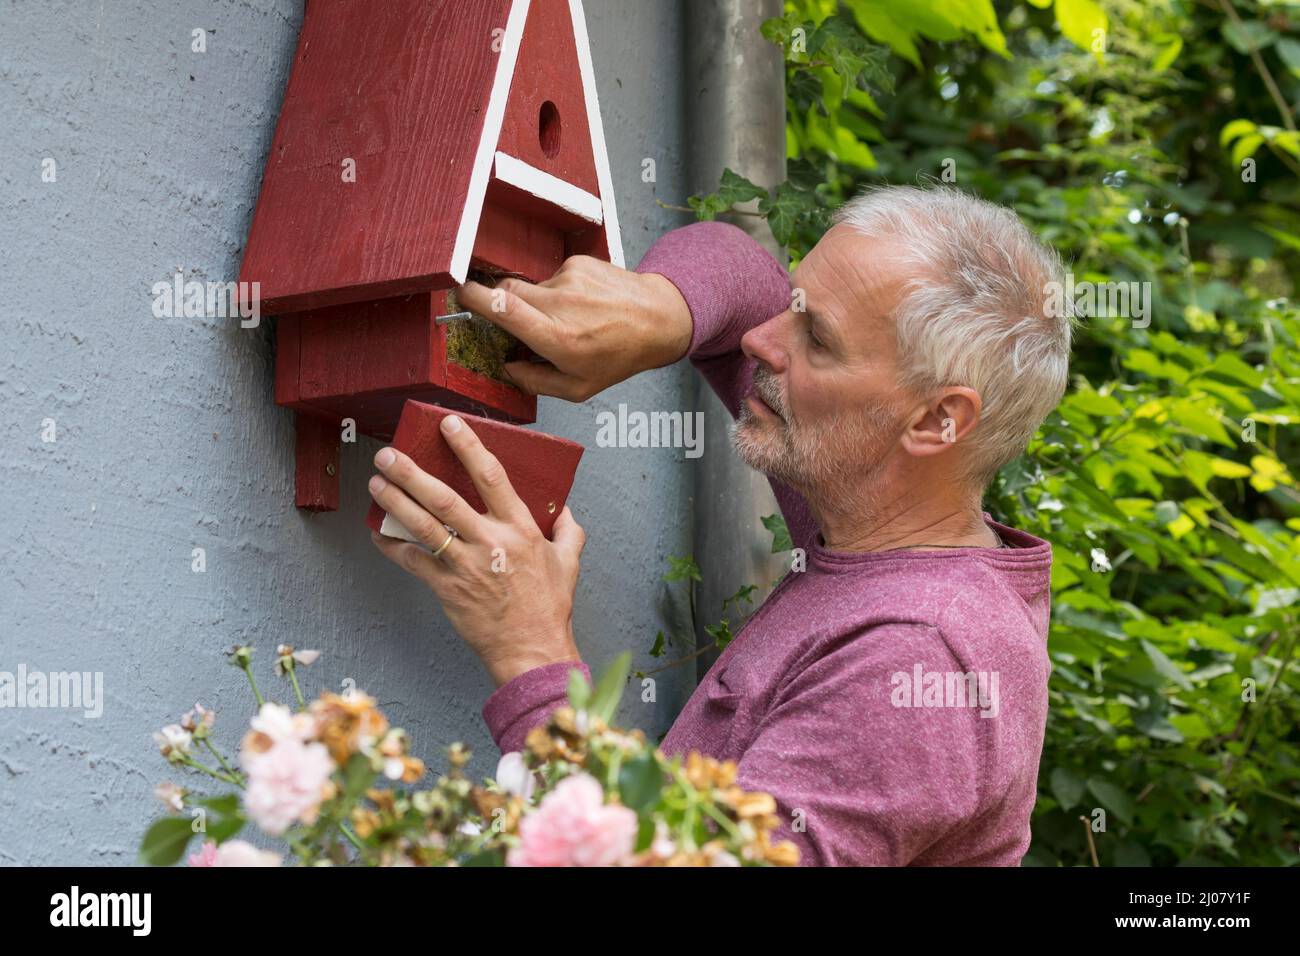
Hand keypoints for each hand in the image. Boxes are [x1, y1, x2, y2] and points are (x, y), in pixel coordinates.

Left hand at [368, 414, 585, 686]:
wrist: (532, 650)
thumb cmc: (549, 607)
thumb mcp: (569, 562)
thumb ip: (569, 530)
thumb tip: (565, 509)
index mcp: (521, 529)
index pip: (492, 477)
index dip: (468, 447)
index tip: (449, 425)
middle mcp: (492, 542)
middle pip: (445, 499)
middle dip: (413, 473)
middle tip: (390, 454)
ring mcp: (467, 567)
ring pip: (424, 528)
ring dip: (396, 503)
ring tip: (376, 483)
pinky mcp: (448, 590)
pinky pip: (414, 563)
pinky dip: (393, 547)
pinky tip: (379, 533)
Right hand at [455, 256, 691, 401]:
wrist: (659, 317)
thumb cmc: (618, 356)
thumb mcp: (579, 387)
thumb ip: (536, 382)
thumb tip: (507, 368)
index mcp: (558, 338)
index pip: (505, 309)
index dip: (475, 298)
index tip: (458, 292)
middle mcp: (561, 304)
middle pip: (506, 292)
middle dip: (499, 305)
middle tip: (517, 323)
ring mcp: (569, 278)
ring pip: (530, 287)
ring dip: (537, 303)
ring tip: (569, 319)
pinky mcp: (577, 262)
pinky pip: (552, 277)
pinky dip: (558, 292)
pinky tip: (582, 305)